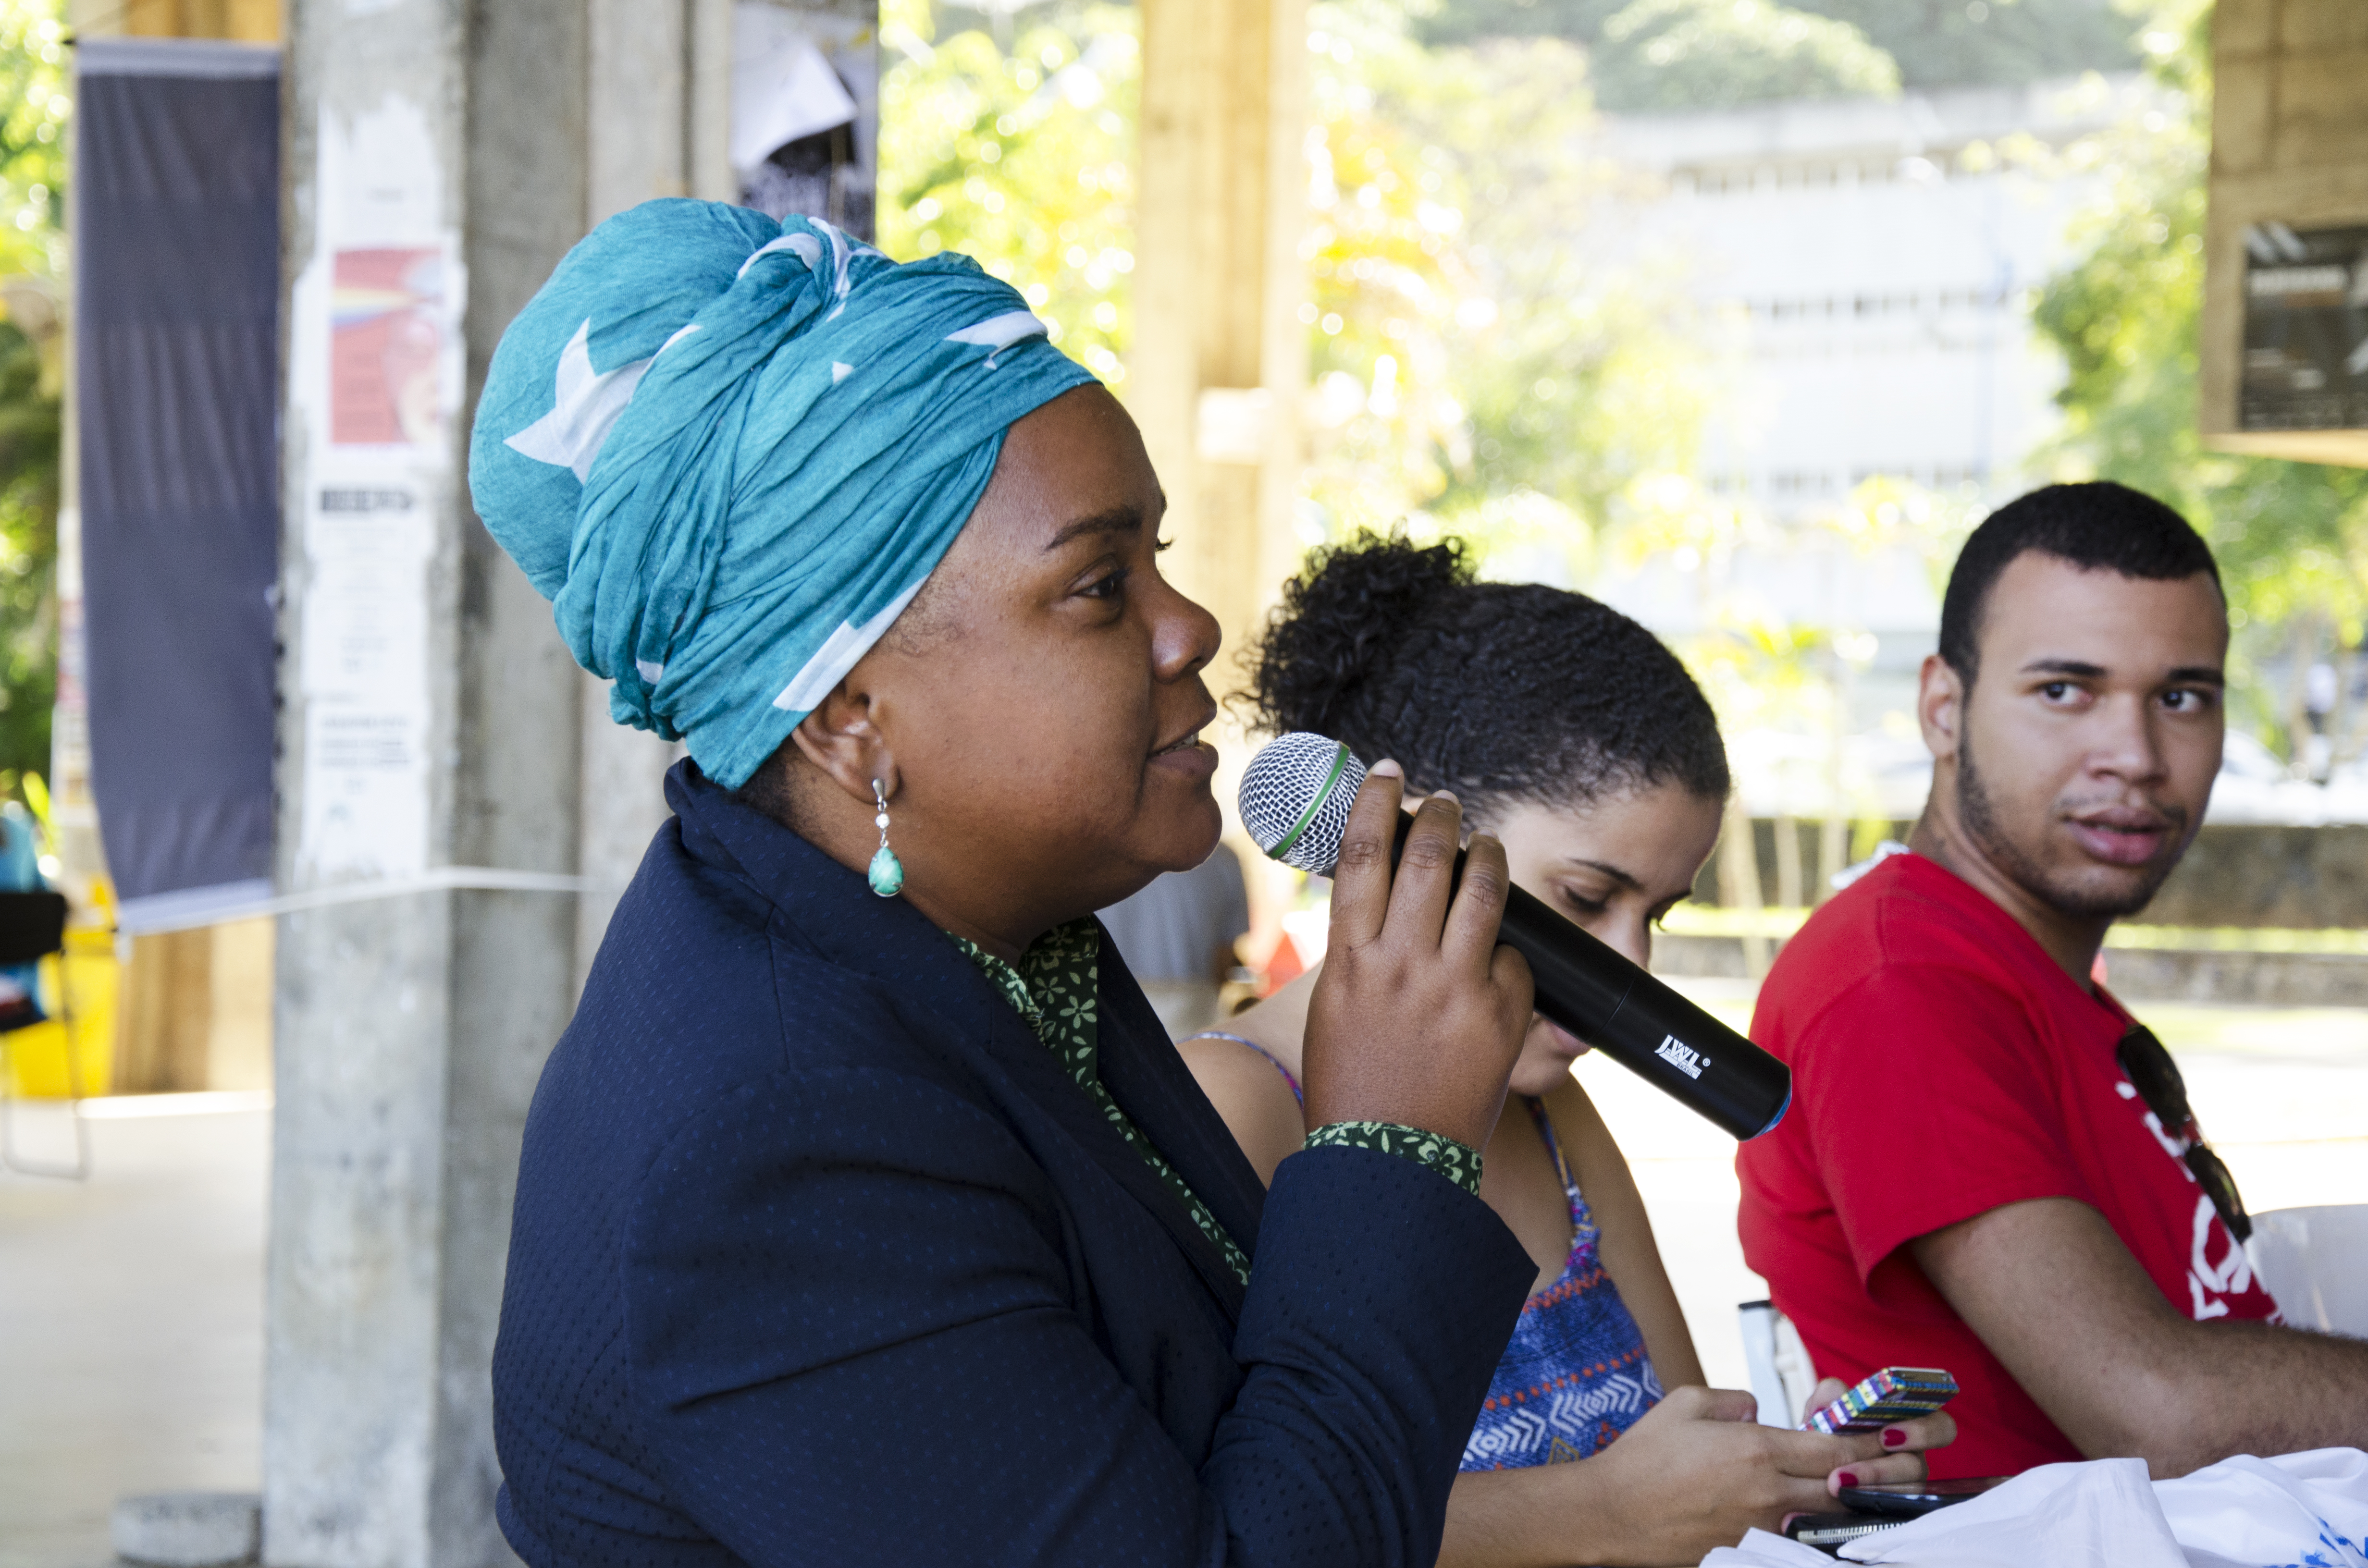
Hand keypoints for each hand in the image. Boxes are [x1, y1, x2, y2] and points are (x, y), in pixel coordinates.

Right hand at [1303, 766, 1532, 1149]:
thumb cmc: (1352, 1088)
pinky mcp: (1500, 1017)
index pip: (1363, 855)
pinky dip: (1507, 958)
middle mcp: (1401, 965)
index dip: (1377, 803)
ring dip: (1487, 857)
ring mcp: (1454, 988)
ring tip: (1486, 847)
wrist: (1388, 1161)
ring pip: (1483, 892)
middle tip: (1446, 801)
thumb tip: (1379, 903)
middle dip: (1440, 817)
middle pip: (1427, 859)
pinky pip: (1513, 962)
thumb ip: (1358, 954)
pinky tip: (1497, 962)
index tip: (1388, 773)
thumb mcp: (1335, 1010)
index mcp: (1350, 960)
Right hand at [1565, 1385, 1944, 1565]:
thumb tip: (1756, 1407)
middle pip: (1848, 1485)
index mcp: (1755, 1447)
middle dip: (1887, 1475)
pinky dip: (1828, 1531)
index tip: (1898, 1434)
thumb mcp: (1686, 1403)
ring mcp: (1762, 1527)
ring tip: (1890, 1496)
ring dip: (1865, 1506)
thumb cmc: (1644, 1456)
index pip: (1834, 1443)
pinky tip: (1844, 1525)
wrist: (1611, 1514)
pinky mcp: (1749, 1552)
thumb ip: (1732, 1399)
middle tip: (1915, 1466)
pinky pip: (1803, 1540)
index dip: (1872, 1438)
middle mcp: (1768, 1491)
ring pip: (1833, 1519)